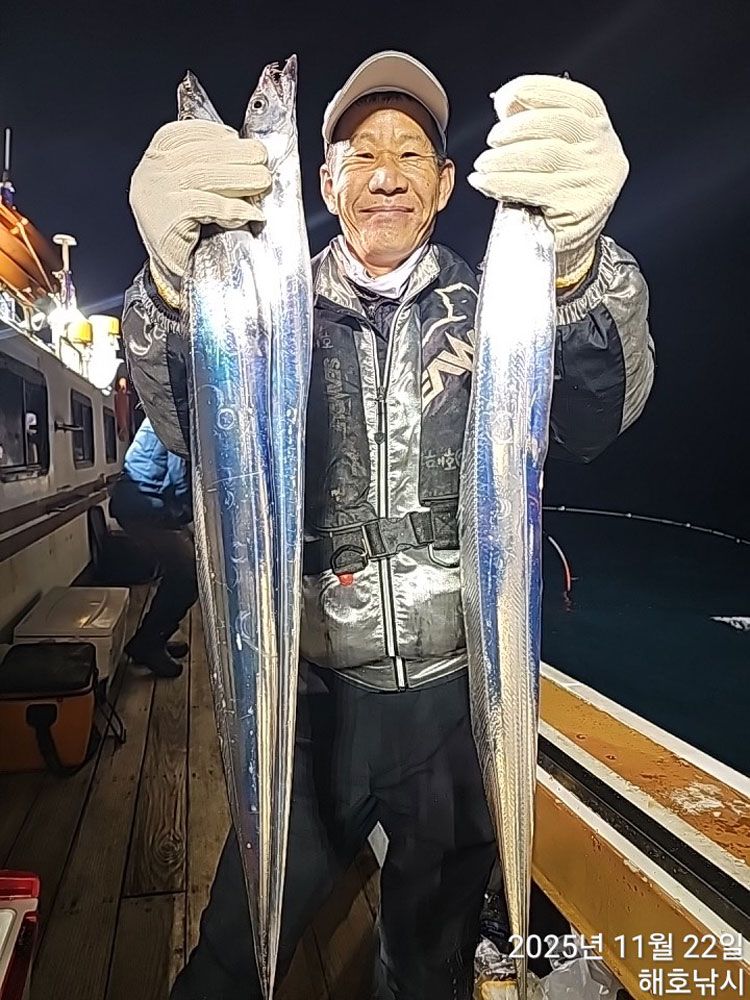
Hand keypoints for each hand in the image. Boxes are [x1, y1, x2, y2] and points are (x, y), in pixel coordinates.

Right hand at [129, 120, 271, 304]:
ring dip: (240, 177)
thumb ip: (207, 170)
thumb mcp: (188, 192)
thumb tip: (246, 155)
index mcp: (154, 162)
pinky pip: (207, 205)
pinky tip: (251, 213)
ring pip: (204, 175)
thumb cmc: (185, 233)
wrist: (172, 275)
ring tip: (262, 180)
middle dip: (236, 155)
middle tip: (261, 160)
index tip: (238, 139)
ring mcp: (157, 196)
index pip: (183, 135)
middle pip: (199, 154)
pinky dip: (234, 208)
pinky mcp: (169, 219)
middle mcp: (152, 175)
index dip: (214, 134)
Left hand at [468, 75, 628, 285]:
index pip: (569, 97)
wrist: (572, 242)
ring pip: (543, 155)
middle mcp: (601, 148)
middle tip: (492, 141)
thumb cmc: (560, 190)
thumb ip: (534, 121)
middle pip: (554, 124)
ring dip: (503, 158)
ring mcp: (592, 177)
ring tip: (484, 164)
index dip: (534, 90)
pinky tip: (486, 182)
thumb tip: (506, 103)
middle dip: (514, 129)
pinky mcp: (579, 206)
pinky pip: (533, 188)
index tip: (505, 98)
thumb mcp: (556, 148)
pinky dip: (503, 183)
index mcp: (597, 125)